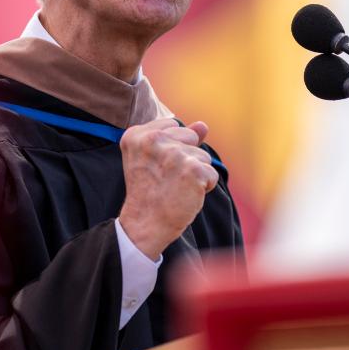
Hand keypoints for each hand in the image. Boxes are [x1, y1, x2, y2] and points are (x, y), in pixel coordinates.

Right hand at [117, 118, 218, 260]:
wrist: (146, 224)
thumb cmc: (149, 192)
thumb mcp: (153, 159)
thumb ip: (176, 137)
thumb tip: (203, 125)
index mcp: (137, 135)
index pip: (173, 126)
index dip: (172, 147)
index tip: (157, 167)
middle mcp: (153, 140)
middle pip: (190, 137)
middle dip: (186, 157)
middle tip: (167, 178)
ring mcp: (173, 154)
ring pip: (203, 156)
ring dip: (195, 173)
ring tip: (175, 187)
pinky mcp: (193, 169)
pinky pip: (211, 173)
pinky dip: (204, 187)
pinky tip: (186, 195)